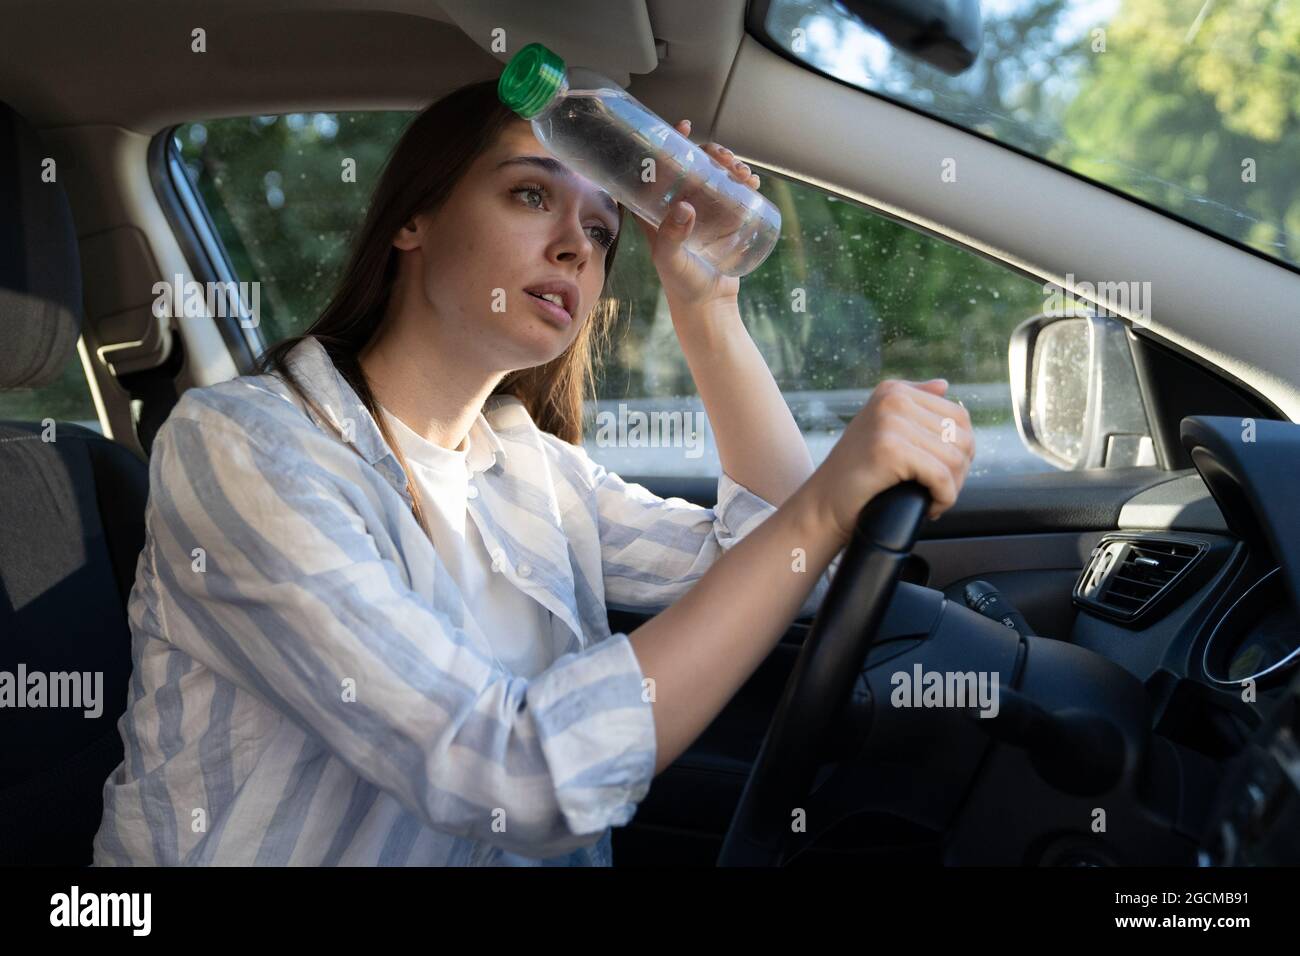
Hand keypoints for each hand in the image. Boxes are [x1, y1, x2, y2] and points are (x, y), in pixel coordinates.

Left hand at [632, 118, 761, 308]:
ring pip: (715, 176)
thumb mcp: (670, 260)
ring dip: (730, 165)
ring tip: (742, 172)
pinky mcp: (724, 221)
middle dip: (710, 153)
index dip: (670, 143)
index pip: (659, 167)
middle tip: (725, 157)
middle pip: (693, 166)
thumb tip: (684, 207)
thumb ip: (672, 236)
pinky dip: (743, 182)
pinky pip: (733, 193)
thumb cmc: (681, 284)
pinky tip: (752, 181)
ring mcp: (703, 212)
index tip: (684, 127)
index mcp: (656, 209)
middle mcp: (679, 205)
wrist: (708, 306)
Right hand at [807, 379, 975, 547]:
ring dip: (952, 488)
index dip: (961, 452)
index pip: (958, 417)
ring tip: (934, 500)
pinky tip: (931, 508)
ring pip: (955, 459)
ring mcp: (889, 423)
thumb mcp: (882, 429)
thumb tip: (943, 384)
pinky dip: (944, 498)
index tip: (944, 475)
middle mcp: (892, 400)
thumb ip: (912, 402)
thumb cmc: (856, 474)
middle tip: (939, 492)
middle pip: (961, 437)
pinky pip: (941, 477)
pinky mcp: (889, 450)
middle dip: (959, 472)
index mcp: (894, 391)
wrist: (824, 505)